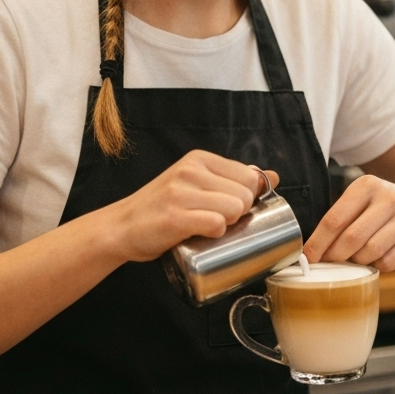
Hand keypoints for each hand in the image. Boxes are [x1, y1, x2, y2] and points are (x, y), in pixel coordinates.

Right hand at [108, 150, 277, 261]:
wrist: (122, 227)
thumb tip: (272, 176)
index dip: (247, 198)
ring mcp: (181, 192)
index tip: (228, 207)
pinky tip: (200, 235)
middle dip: (238, 214)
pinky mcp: (174, 216)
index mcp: (199, 159)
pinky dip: (214, 234)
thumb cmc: (163, 209)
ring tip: (206, 228)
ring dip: (227, 225)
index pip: (250, 176)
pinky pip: (216, 224)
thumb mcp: (197, 184)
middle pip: (246, 195)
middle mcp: (190, 170)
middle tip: (214, 221)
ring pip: (235, 209)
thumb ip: (232, 178)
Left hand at [303, 175, 394, 272]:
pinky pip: (387, 262)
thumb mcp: (358, 202)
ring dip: (357, 261)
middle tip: (329, 261)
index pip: (334, 219)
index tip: (308, 257)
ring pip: (370, 252)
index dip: (318, 242)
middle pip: (352, 238)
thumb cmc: (377, 208)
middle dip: (335, 255)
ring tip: (355, 256)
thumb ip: (337, 221)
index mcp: (367, 185)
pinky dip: (376, 265)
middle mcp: (389, 198)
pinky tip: (376, 257)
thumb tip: (312, 252)